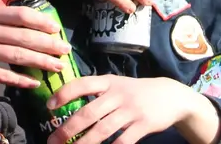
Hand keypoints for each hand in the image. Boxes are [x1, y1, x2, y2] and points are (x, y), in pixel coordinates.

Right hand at [0, 5, 71, 88]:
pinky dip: (19, 80)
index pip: (19, 14)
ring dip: (40, 61)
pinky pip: (1, 75)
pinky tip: (33, 84)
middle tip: (66, 50)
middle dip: (47, 43)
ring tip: (57, 67)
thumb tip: (31, 26)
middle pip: (22, 35)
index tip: (57, 29)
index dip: (41, 21)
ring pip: (15, 54)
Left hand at [45, 75, 220, 143]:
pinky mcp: (143, 126)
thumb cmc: (136, 91)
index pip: (83, 84)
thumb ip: (97, 92)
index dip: (65, 94)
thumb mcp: (118, 84)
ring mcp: (131, 111)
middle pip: (89, 113)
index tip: (49, 106)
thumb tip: (67, 102)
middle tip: (52, 141)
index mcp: (109, 82)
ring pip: (102, 131)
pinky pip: (122, 142)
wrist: (171, 96)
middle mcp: (118, 95)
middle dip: (68, 129)